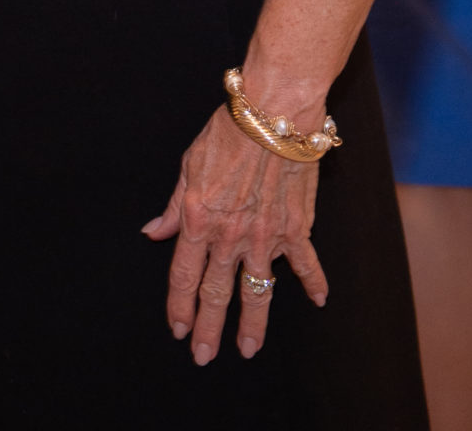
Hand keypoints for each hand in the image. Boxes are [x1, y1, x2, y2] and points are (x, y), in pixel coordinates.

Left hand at [142, 107, 327, 362]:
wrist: (273, 114)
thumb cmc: (228, 131)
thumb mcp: (188, 164)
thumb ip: (173, 204)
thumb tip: (153, 232)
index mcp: (198, 218)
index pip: (183, 274)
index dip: (179, 306)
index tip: (178, 329)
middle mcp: (230, 236)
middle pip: (216, 293)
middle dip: (209, 328)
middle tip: (205, 356)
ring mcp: (266, 237)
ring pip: (257, 292)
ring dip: (253, 324)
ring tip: (248, 349)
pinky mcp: (296, 229)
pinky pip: (306, 265)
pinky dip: (314, 284)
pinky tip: (319, 301)